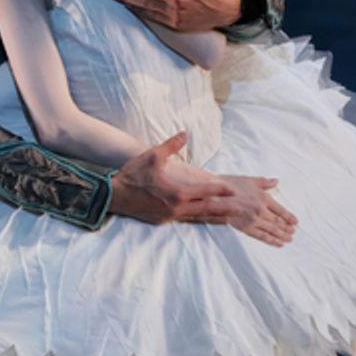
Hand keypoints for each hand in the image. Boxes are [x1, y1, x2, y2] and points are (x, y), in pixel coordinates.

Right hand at [111, 133, 239, 224]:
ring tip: (231, 219)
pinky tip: (205, 220)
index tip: (234, 190)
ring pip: (199, 218)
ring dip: (216, 217)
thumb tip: (185, 133)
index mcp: (178, 193)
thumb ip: (171, 145)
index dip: (220, 190)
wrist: (113, 196)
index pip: (205, 191)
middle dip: (226, 208)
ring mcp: (171, 217)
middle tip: (242, 209)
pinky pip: (187, 221)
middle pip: (208, 209)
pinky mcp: (163, 221)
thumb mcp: (152, 156)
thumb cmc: (132, 175)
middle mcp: (177, 208)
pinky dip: (200, 220)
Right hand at [218, 176, 298, 247]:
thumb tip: (276, 181)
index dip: (289, 217)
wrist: (213, 194)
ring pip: (272, 230)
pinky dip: (271, 240)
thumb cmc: (229, 185)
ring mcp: (253, 220)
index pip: (281, 210)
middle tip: (293, 233)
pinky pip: (261, 236)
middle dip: (287, 229)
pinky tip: (278, 243)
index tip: (295, 222)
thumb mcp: (249, 180)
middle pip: (278, 222)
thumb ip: (264, 182)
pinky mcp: (245, 228)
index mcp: (263, 198)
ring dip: (282, 236)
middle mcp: (261, 210)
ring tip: (289, 239)